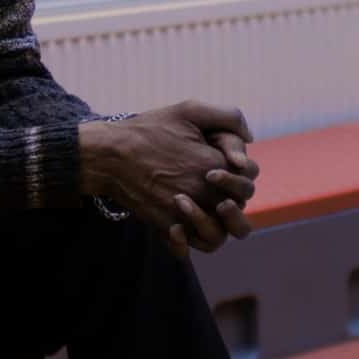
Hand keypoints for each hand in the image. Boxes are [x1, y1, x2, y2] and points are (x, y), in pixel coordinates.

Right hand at [79, 101, 256, 259]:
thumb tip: (250, 138)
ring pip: (217, 237)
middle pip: (237, 210)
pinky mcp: (164, 227)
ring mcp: (184, 214)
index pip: (248, 180)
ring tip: (199, 210)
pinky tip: (178, 227)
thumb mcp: (190, 109)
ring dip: (214, 226)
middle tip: (211, 188)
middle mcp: (204, 193)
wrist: (108, 154)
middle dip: (231, 200)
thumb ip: (228, 117)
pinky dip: (186, 244)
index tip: (218, 163)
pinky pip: (186, 249)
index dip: (240, 172)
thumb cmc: (149, 130)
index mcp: (215, 165)